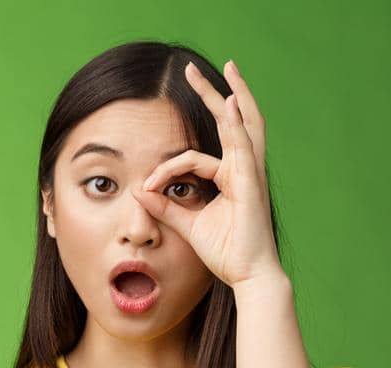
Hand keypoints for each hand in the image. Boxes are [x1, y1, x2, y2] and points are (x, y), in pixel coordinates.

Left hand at [130, 59, 284, 288]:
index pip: (193, 158)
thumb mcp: (188, 225)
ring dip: (234, 95)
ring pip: (244, 124)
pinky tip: (230, 103)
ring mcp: (250, 174)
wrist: (248, 276)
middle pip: (232, 122)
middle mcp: (242, 170)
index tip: (145, 188)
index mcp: (230, 179)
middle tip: (192, 70)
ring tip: (228, 68)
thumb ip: (165, 207)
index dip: (164, 168)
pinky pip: (242, 147)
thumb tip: (138, 191)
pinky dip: (236, 125)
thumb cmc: (226, 253)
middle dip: (214, 94)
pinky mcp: (251, 183)